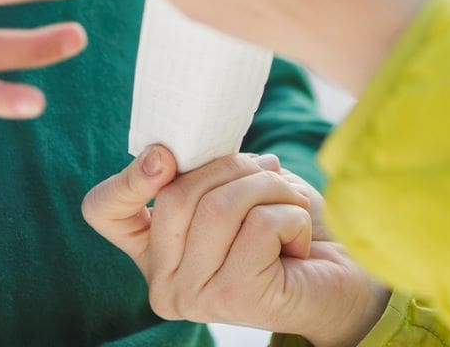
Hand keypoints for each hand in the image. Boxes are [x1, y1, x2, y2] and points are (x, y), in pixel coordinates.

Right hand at [83, 146, 388, 345]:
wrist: (345, 275)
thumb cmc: (288, 225)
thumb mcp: (236, 186)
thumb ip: (200, 173)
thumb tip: (169, 149)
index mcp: (154, 250)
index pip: (104, 210)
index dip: (128, 176)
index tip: (166, 156)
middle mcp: (163, 283)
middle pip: (176, 194)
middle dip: (235, 168)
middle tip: (271, 175)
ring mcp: (195, 297)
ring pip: (218, 207)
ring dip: (269, 188)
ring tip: (290, 204)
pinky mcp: (234, 300)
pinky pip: (257, 226)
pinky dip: (290, 216)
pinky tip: (298, 241)